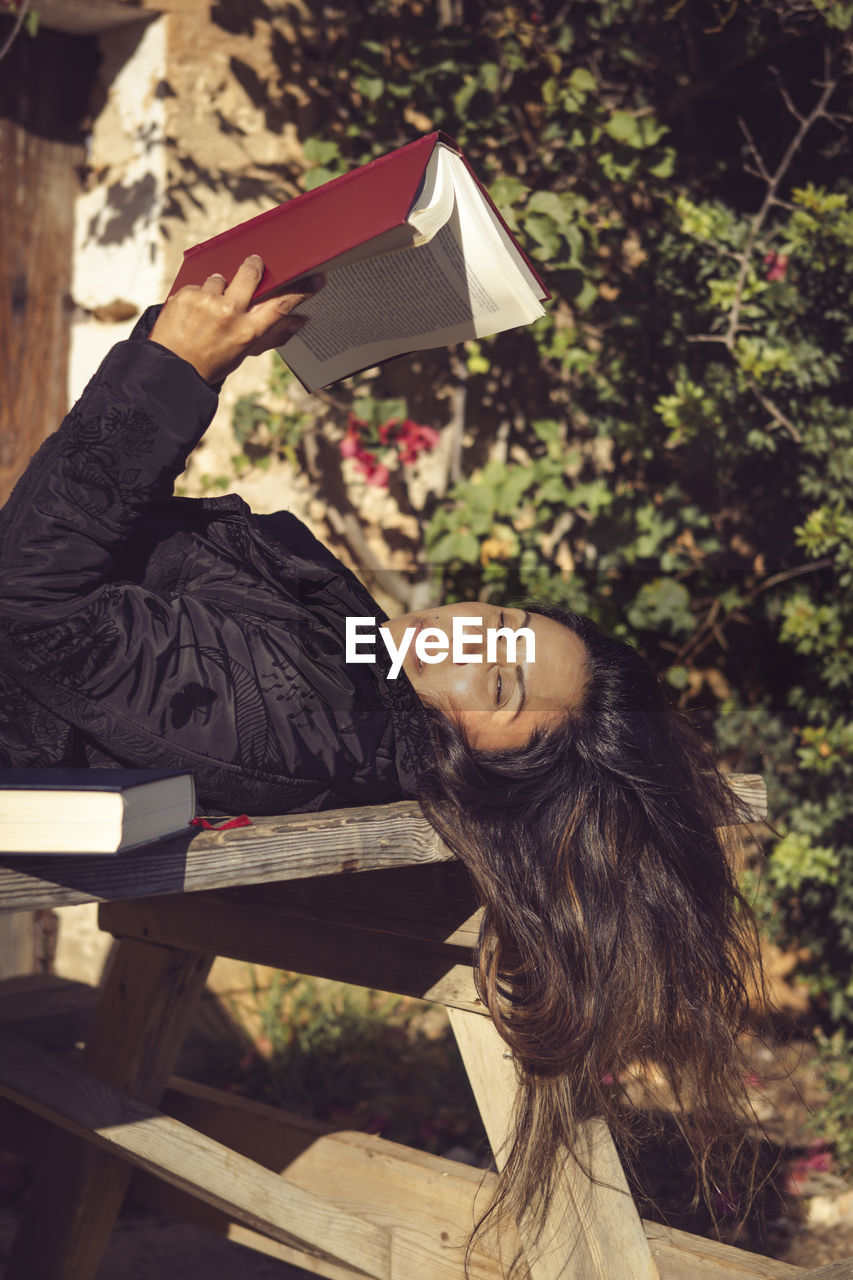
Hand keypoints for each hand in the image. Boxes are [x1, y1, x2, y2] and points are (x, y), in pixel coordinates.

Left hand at [148, 255, 322, 383]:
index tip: (315, 279)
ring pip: (219, 278)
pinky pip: (197, 285)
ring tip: (207, 311)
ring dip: (216, 290)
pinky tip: (192, 314)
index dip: (300, 291)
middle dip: (254, 266)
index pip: (280, 304)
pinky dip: (196, 296)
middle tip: (254, 264)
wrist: (172, 369)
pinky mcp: (185, 295)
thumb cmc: (212, 362)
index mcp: (248, 331)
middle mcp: (229, 313)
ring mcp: (205, 302)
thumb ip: (272, 334)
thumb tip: (299, 320)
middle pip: (250, 274)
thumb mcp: (244, 352)